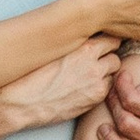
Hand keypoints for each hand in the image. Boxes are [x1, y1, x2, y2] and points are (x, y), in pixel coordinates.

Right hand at [0, 37, 119, 127]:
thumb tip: (82, 39)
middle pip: (116, 54)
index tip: (102, 45)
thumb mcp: (53, 50)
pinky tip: (86, 89)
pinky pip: (108, 89)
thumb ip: (73, 44)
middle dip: (108, 57)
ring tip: (89, 76)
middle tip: (96, 62)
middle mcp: (92, 62)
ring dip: (106, 73)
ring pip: (114, 73)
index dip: (107, 41)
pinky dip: (101, 88)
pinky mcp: (95, 98)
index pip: (111, 37)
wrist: (23, 101)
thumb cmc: (31, 75)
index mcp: (82, 46)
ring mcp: (96, 81)